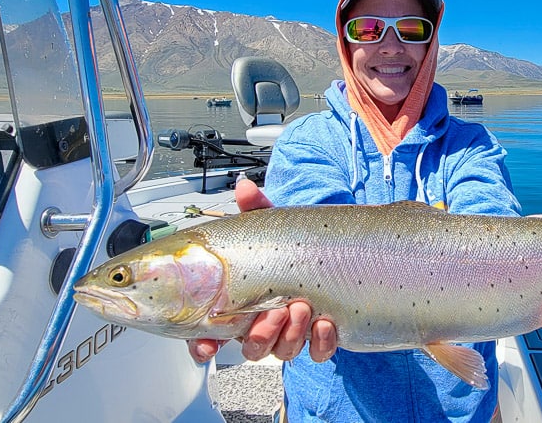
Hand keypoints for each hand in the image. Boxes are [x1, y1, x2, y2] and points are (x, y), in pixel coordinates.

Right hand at [187, 178, 338, 363]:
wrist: (338, 250)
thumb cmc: (293, 243)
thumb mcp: (271, 226)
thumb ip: (255, 210)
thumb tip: (245, 188)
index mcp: (241, 302)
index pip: (211, 334)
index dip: (203, 345)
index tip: (207, 345)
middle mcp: (264, 322)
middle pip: (251, 347)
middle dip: (261, 334)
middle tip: (277, 310)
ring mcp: (293, 332)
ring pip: (282, 351)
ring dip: (291, 335)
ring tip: (302, 307)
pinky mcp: (321, 338)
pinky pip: (318, 353)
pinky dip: (322, 342)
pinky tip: (326, 323)